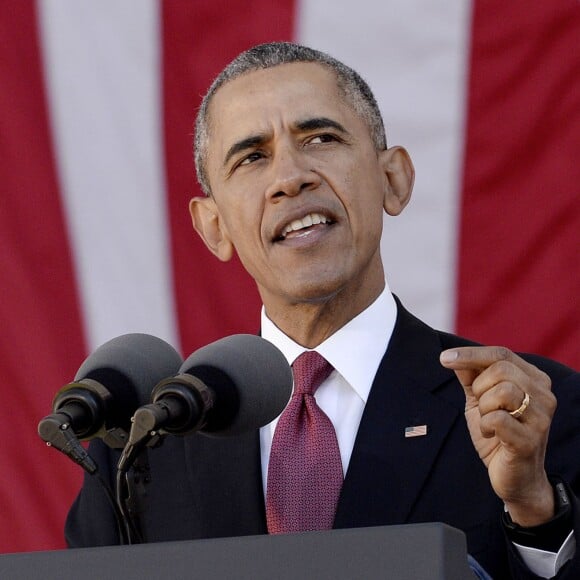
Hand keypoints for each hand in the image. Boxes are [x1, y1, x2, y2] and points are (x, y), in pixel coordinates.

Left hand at [440, 346, 556, 525]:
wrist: (516, 478)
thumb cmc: (498, 433)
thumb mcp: (480, 400)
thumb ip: (470, 376)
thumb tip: (452, 355)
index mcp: (534, 379)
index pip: (501, 353)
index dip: (470, 354)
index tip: (444, 358)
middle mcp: (544, 395)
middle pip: (500, 369)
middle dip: (479, 387)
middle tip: (480, 406)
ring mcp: (540, 418)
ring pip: (502, 391)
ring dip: (483, 407)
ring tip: (488, 421)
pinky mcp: (531, 440)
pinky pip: (498, 418)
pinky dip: (485, 425)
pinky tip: (490, 434)